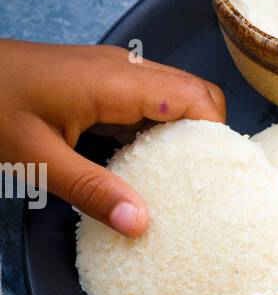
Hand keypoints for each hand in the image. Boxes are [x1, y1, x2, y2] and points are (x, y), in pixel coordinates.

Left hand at [0, 39, 225, 235]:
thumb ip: (92, 191)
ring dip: (182, 137)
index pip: (197, 100)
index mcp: (116, 82)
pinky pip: (144, 103)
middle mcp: (122, 69)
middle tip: (207, 188)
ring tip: (183, 185)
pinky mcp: (96, 82)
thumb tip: (141, 225)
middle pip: (194, 96)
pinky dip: (155, 132)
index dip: (219, 138)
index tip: (223, 181)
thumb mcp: (36, 159)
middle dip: (209, 139)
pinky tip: (144, 169)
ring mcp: (110, 72)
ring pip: (172, 99)